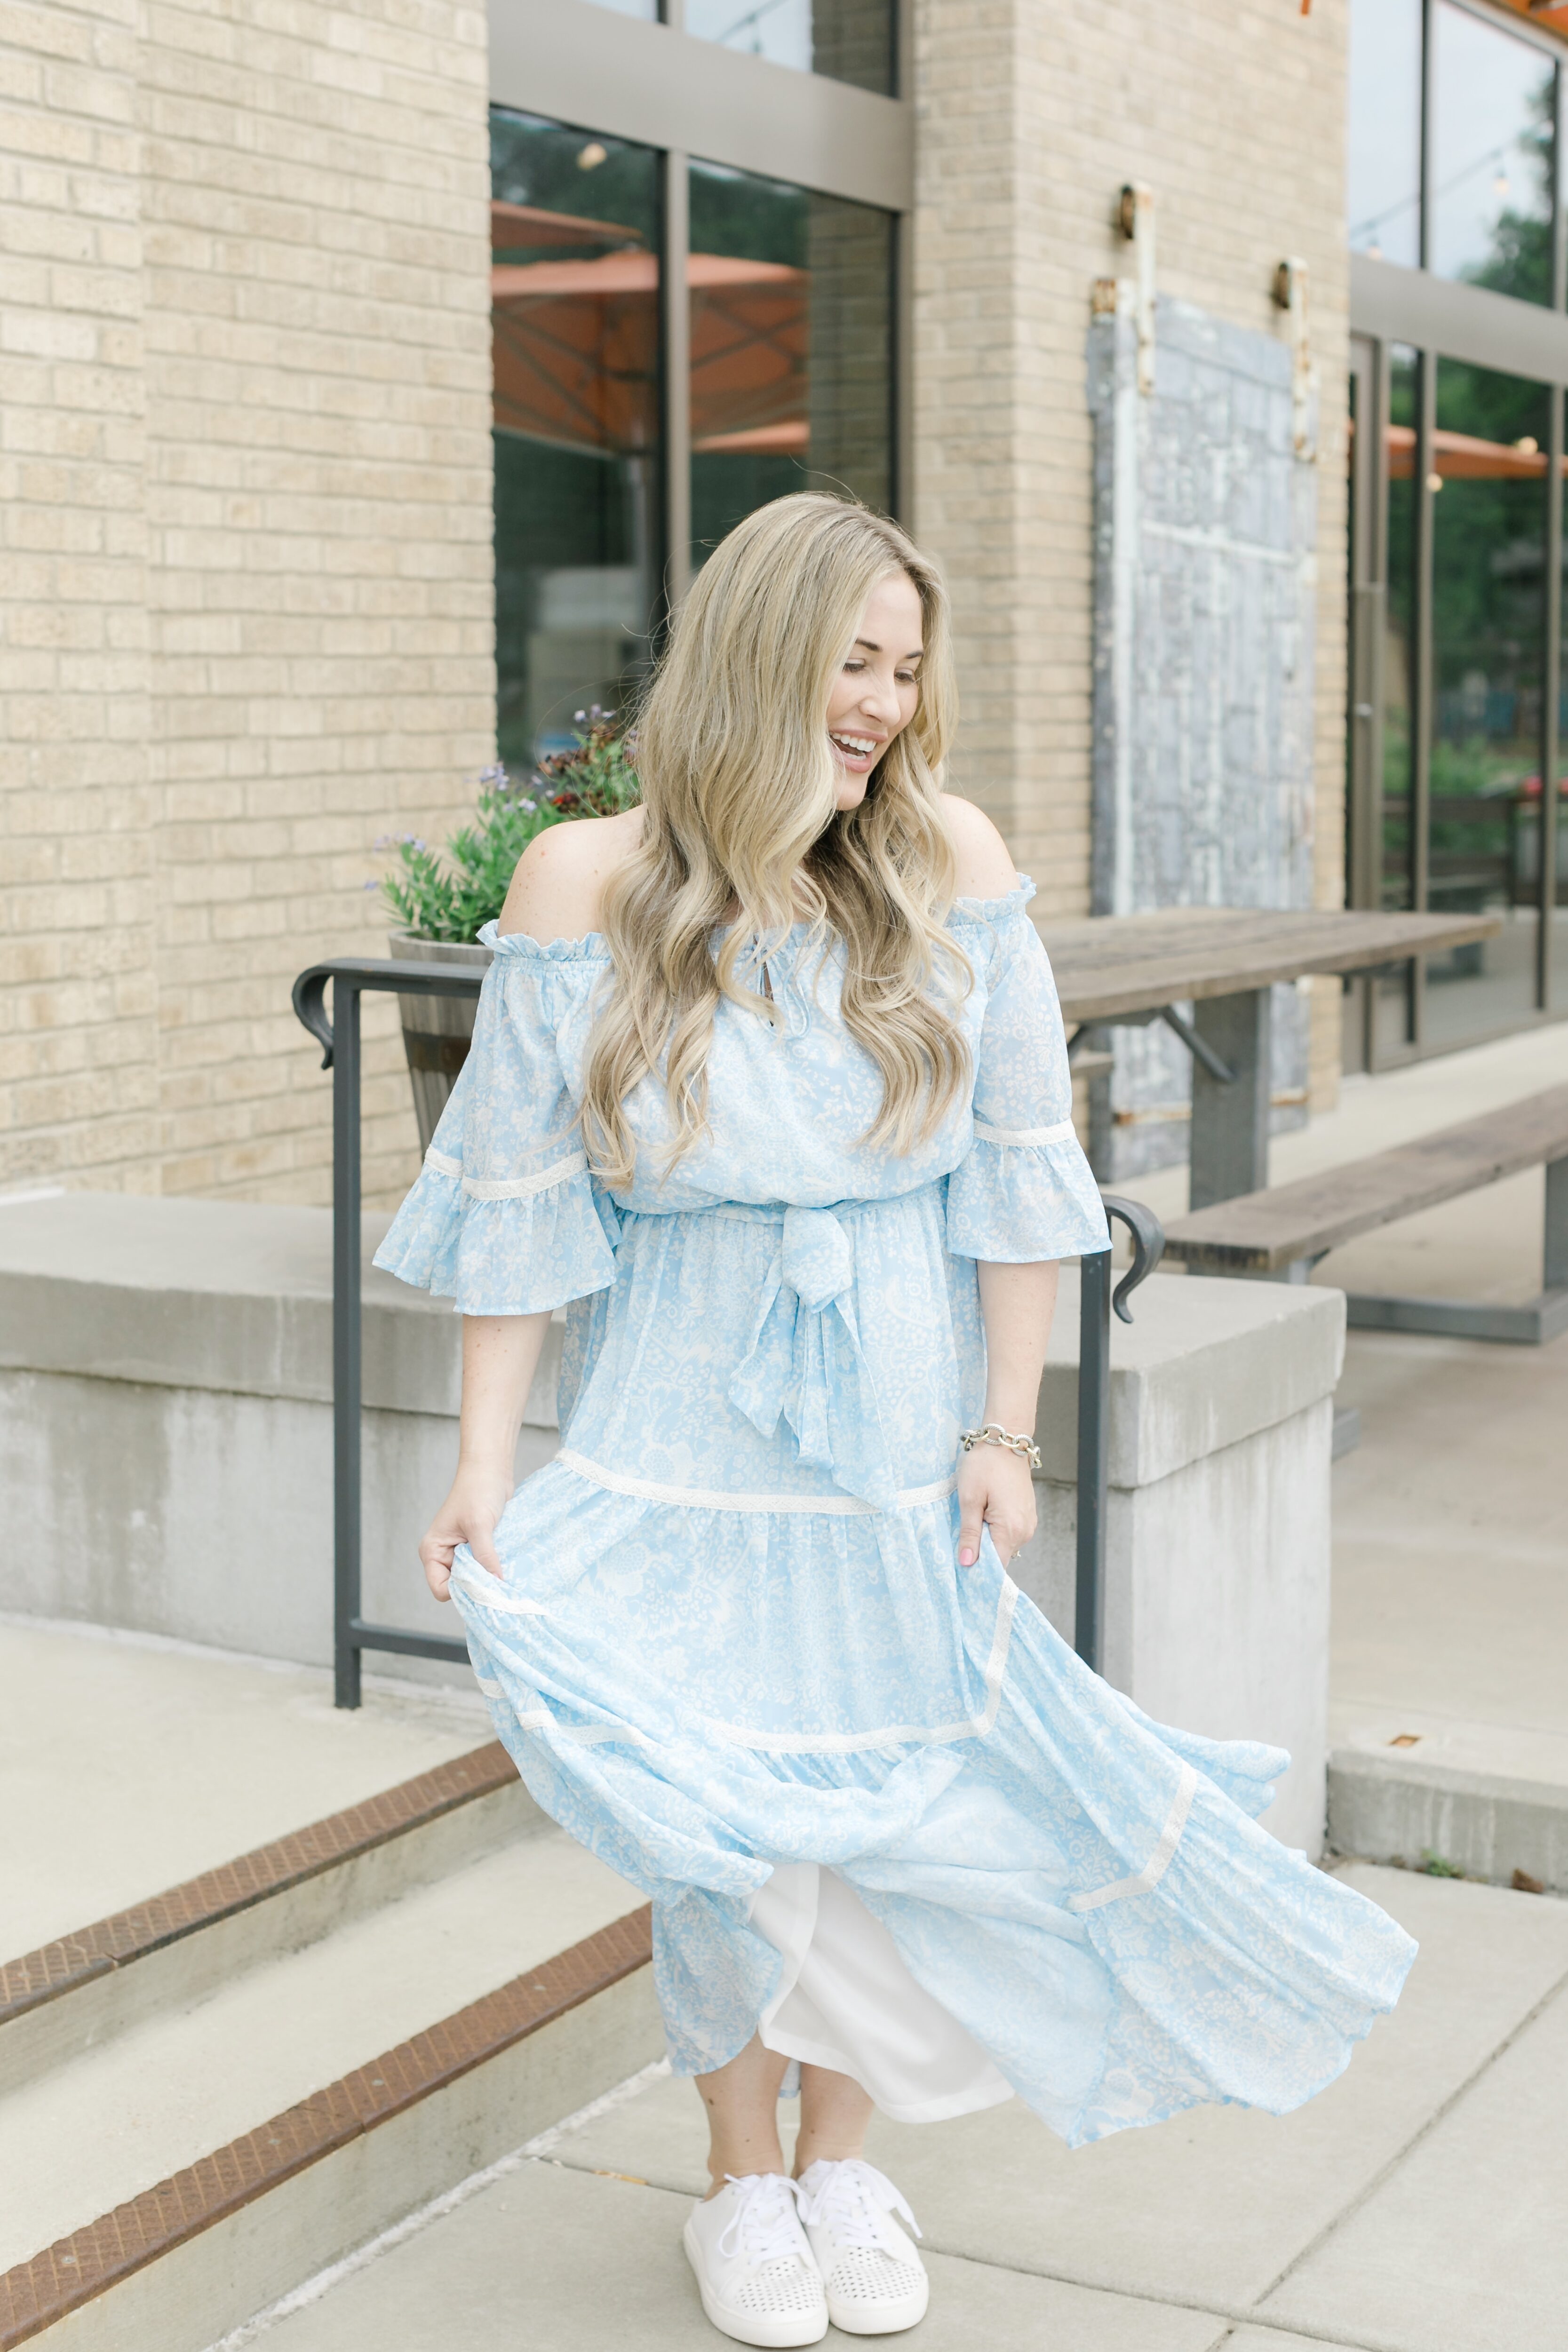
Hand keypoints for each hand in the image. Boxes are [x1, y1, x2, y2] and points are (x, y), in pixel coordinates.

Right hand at [418, 1462, 513, 1601]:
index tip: (485, 1587)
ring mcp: (461, 1552)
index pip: (442, 1589)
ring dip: (489, 1575)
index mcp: (433, 1551)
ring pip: (474, 1577)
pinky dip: (495, 1567)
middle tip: (500, 1581)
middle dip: (478, 1585)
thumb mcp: (479, 1525)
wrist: (490, 1470)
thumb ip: (484, 1556)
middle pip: (459, 1587)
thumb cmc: (477, 1491)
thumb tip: (496, 1584)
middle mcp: (444, 1555)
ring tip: (504, 1568)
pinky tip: (507, 1562)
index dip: (462, 1592)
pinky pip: (485, 1566)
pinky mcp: (477, 1548)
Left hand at [956, 1443, 1036, 1570]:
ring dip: (987, 1539)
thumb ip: (969, 1533)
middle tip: (961, 1537)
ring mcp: (1028, 1523)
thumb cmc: (985, 1466)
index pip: (996, 1566)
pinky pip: (1009, 1533)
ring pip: (1003, 1545)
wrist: (1006, 1442)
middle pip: (999, 1556)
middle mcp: (1024, 1531)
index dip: (977, 1569)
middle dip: (980, 1552)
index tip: (960, 1567)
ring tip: (973, 1519)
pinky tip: (983, 1514)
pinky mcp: (1027, 1516)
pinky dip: (995, 1530)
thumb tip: (967, 1563)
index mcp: (1011, 1529)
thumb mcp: (970, 1499)